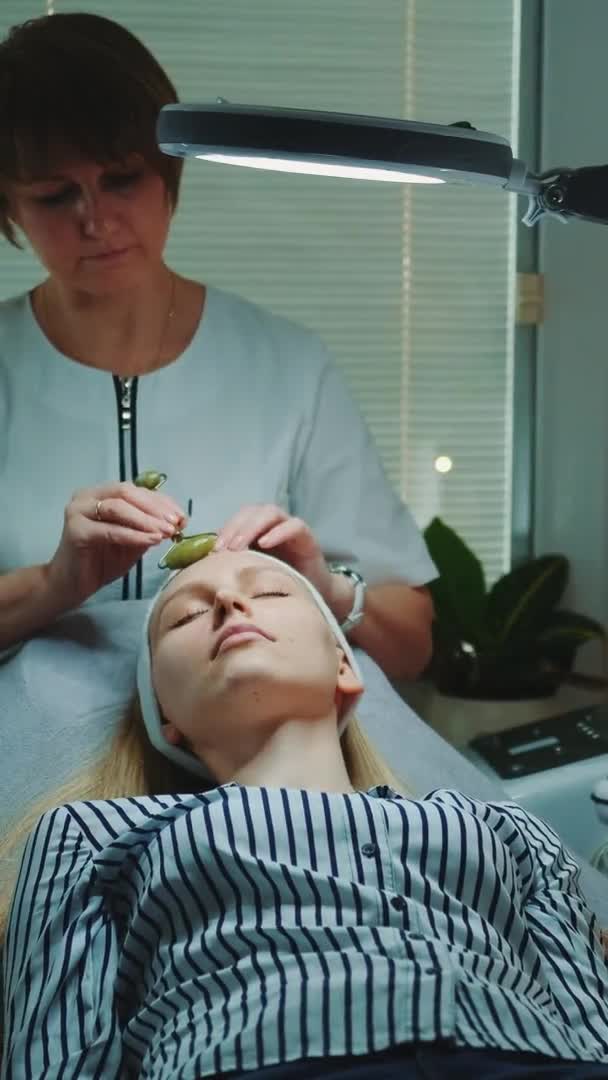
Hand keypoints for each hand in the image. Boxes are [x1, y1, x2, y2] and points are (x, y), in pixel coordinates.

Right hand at [45, 482, 187, 606]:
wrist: (71, 585)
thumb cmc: (102, 562)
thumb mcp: (132, 542)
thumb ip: (149, 528)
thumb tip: (176, 522)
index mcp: (101, 494)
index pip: (136, 491)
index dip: (162, 502)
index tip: (183, 517)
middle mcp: (87, 496)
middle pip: (126, 493)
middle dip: (155, 508)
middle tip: (175, 524)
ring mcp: (78, 511)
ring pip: (118, 507)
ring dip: (146, 520)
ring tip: (166, 533)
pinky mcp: (75, 531)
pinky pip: (110, 530)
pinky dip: (134, 535)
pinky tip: (151, 542)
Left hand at [214, 504, 334, 601]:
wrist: (313, 593)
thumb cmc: (280, 581)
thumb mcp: (252, 571)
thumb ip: (234, 562)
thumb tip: (205, 561)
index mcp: (258, 529)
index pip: (239, 518)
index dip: (225, 529)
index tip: (213, 549)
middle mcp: (273, 524)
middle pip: (252, 511)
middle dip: (235, 527)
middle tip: (224, 547)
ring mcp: (290, 528)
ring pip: (270, 513)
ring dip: (252, 527)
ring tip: (240, 545)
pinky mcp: (307, 536)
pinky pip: (294, 526)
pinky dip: (278, 532)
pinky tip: (265, 544)